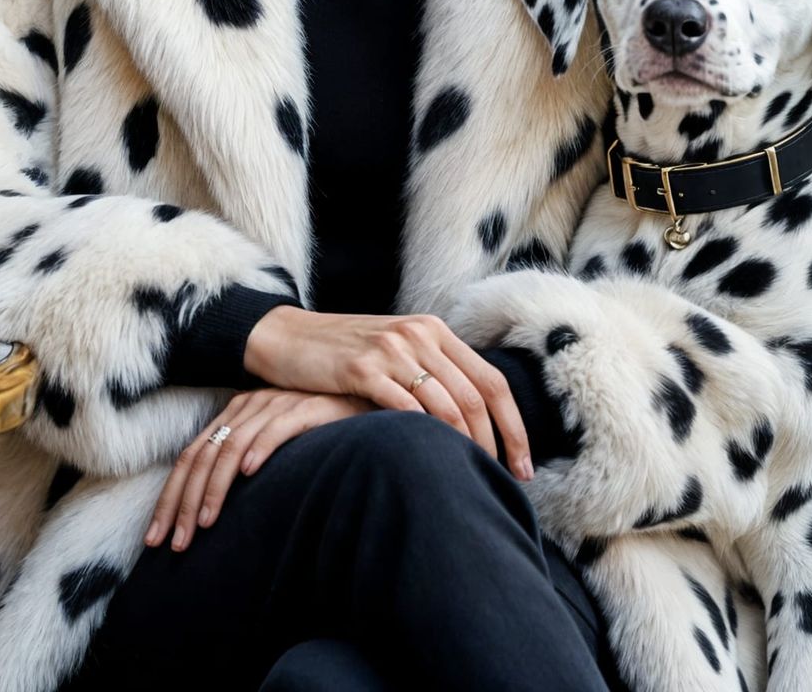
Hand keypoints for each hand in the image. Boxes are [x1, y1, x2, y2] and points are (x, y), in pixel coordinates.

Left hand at [144, 388, 369, 551]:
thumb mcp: (272, 446)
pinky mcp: (305, 407)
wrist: (361, 397)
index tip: (155, 538)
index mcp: (234, 416)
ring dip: (213, 489)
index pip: (191, 456)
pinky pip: (276, 429)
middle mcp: (248, 407)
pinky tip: (248, 476)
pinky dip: (259, 451)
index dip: (170, 497)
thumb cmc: (317, 430)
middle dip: (182, 502)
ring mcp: (275, 405)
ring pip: (231, 448)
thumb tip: (210, 514)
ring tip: (204, 525)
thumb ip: (245, 466)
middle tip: (173, 543)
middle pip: (202, 455)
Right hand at [242, 306, 532, 478]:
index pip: (491, 380)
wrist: (287, 338)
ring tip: (475, 478)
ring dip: (468, 446)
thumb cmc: (344, 354)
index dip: (514, 424)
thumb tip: (472, 418)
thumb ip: (430, 372)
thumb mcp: (395, 352)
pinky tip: (433, 462)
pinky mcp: (361, 369)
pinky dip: (426, 436)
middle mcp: (418, 335)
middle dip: (499, 443)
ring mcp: (390, 350)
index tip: (525, 463)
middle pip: (477, 396)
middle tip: (510, 479)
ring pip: (448, 404)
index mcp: (433, 331)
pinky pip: (406, 407)